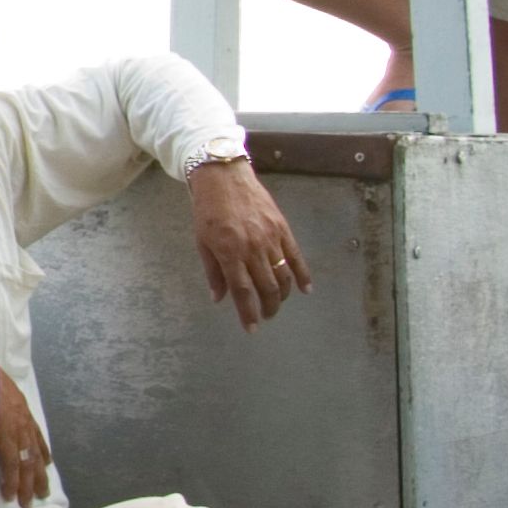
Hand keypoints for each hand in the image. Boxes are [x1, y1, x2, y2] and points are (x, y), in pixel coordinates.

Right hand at [0, 368, 52, 507]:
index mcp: (21, 407)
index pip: (35, 434)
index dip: (41, 450)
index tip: (46, 463)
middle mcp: (24, 421)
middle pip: (35, 453)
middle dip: (39, 475)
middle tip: (43, 492)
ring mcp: (17, 431)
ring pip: (27, 464)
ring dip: (27, 485)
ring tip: (27, 501)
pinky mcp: (7, 439)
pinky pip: (11, 466)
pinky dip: (11, 482)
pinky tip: (9, 494)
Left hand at [189, 159, 309, 329]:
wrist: (224, 178)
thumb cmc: (207, 211)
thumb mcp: (202, 242)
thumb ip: (213, 271)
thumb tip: (219, 298)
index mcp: (229, 253)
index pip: (243, 292)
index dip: (248, 314)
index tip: (252, 329)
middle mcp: (253, 249)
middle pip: (267, 288)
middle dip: (268, 308)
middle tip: (266, 317)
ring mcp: (271, 238)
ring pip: (283, 276)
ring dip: (283, 295)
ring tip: (277, 304)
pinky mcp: (283, 229)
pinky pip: (296, 257)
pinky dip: (303, 275)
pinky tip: (306, 290)